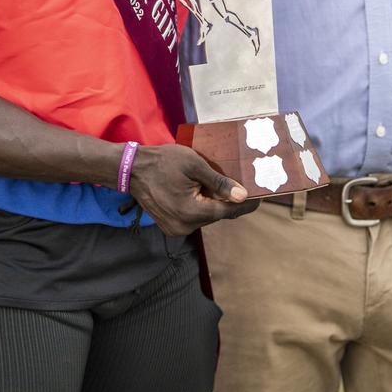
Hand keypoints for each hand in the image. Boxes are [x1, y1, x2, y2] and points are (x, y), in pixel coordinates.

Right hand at [130, 143, 258, 235]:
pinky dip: (201, 206)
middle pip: (217, 215)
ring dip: (214, 203)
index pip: (227, 212)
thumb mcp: (194, 165)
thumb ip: (219, 182)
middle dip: (229, 201)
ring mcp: (176, 229)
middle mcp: (184, 227)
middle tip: (242, 185)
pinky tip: (202, 191)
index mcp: (191, 212)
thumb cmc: (163, 162)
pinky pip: (194, 218)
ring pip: (206, 217)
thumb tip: (242, 196)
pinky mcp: (170, 227)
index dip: (245, 204)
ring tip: (220, 186)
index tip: (259, 197)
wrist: (132, 169)